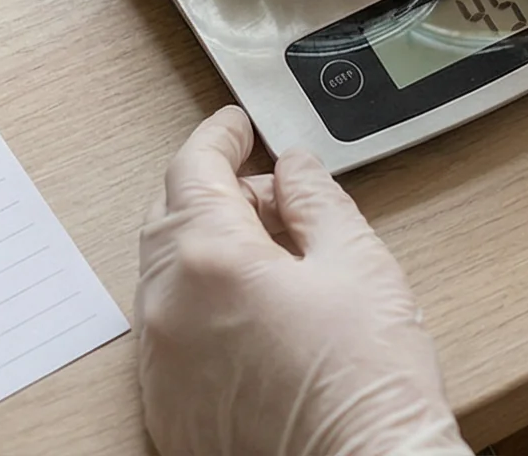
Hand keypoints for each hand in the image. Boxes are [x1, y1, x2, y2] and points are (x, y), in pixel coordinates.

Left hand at [135, 108, 470, 455]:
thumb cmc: (368, 384)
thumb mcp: (358, 265)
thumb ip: (316, 201)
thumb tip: (291, 168)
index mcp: (210, 257)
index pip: (195, 168)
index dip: (220, 138)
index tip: (236, 127)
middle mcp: (167, 303)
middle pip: (170, 215)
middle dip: (212, 192)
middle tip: (267, 197)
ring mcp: (159, 356)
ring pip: (164, 272)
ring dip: (204, 248)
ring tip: (269, 259)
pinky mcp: (164, 400)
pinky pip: (165, 329)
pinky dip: (195, 304)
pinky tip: (246, 313)